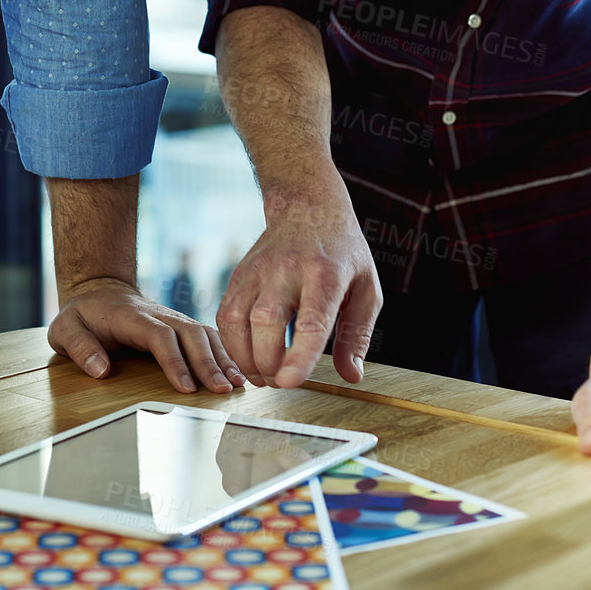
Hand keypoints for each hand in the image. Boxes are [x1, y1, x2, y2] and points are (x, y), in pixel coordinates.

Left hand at [48, 277, 245, 394]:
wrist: (99, 292)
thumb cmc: (82, 316)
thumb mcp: (64, 329)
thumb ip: (79, 347)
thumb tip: (100, 370)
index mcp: (132, 317)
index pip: (159, 336)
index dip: (175, 361)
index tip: (186, 387)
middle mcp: (159, 314)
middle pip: (190, 333)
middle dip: (208, 362)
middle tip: (222, 390)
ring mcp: (173, 318)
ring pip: (203, 333)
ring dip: (222, 357)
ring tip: (237, 384)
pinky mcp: (180, 326)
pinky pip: (207, 336)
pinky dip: (224, 353)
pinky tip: (237, 373)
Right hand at [216, 173, 381, 388]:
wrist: (308, 206)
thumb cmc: (342, 253)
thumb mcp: (366, 288)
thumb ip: (357, 334)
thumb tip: (351, 376)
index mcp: (326, 273)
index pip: (311, 320)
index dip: (298, 355)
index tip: (289, 382)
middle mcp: (288, 268)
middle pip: (266, 322)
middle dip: (267, 363)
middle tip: (279, 382)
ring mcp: (258, 269)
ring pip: (237, 319)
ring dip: (245, 358)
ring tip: (261, 376)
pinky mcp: (239, 274)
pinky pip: (224, 314)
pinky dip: (231, 343)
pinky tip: (248, 355)